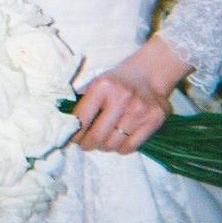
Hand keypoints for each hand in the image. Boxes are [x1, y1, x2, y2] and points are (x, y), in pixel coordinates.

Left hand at [72, 35, 190, 153]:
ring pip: (114, 144)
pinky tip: (116, 142)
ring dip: (104, 147)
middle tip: (85, 145)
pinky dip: (120, 149)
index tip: (72, 139)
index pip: (82, 118)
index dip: (74, 133)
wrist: (149, 73)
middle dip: (87, 144)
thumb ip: (83, 102)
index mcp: (103, 87)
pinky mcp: (154, 120)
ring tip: (101, 143)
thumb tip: (67, 125)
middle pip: (98, 135)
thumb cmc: (116, 81)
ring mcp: (140, 110)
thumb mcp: (96, 83)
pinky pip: (131, 146)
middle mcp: (122, 98)